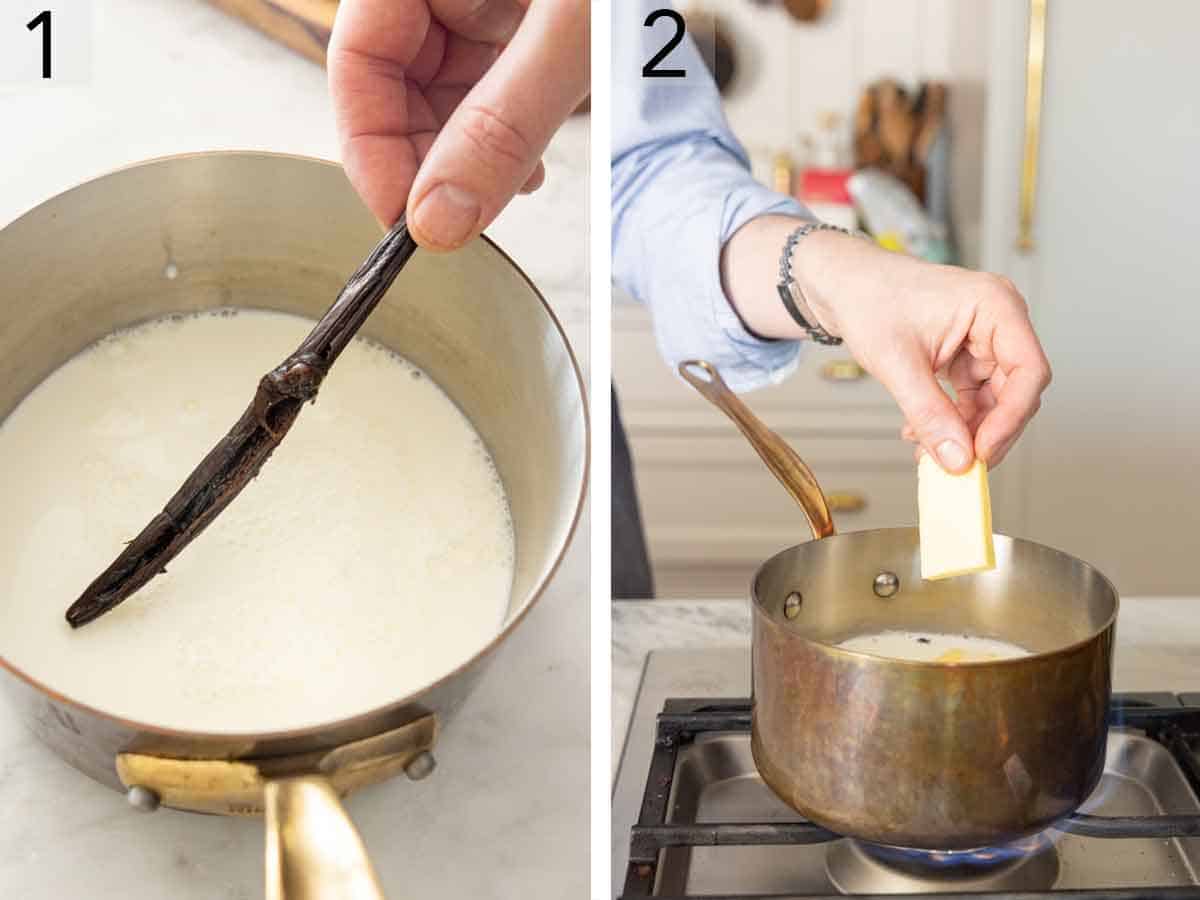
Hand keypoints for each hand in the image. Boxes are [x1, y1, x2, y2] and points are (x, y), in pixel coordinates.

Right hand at [328, 0, 588, 249]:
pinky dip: (501, 129)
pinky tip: (529, 163)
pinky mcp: (513, 15)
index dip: (370, 147)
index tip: (405, 218)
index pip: (355, 59)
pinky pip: (483, 80)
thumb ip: (503, 127)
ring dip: (467, 153)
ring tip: (506, 191)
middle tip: (461, 217)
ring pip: (437, 89)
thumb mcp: (568, 36)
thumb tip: (440, 219)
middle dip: (426, 157)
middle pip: (391, 80)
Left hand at [797, 231, 1050, 472]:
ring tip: (928, 451)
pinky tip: (921, 434)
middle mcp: (999, 320)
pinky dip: (952, 420)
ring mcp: (985, 338)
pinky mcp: (968, 355)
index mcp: (995, 305)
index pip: (1028, 370)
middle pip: (1015, 390)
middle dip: (986, 431)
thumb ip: (929, 413)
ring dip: (965, 431)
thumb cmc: (868, 299)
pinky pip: (972, 397)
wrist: (843, 285)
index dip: (1011, 417)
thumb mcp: (897, 362)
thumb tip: (957, 459)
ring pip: (993, 400)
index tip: (983, 451)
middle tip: (957, 465)